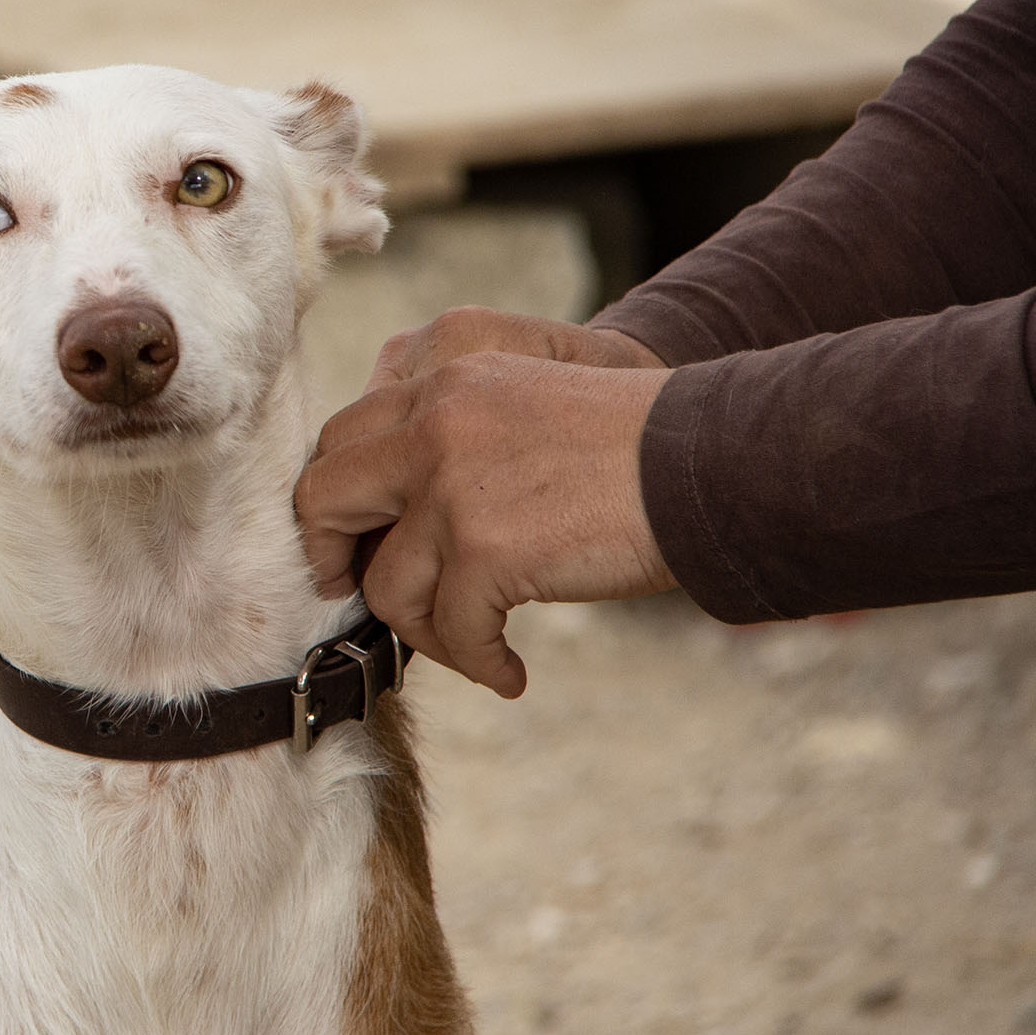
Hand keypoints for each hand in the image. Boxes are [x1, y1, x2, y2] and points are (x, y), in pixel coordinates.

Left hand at [294, 317, 677, 697]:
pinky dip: (477, 661)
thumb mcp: (529, 385)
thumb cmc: (634, 434)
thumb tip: (389, 501)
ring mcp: (450, 480)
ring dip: (423, 629)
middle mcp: (433, 412)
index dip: (336, 496)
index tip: (353, 537)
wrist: (712, 456)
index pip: (344, 432)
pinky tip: (510, 673)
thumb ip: (453, 418)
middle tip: (352, 592)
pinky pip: (449, 628)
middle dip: (328, 555)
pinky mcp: (483, 546)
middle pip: (323, 495)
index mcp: (444, 362)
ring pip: (384, 583)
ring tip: (469, 643)